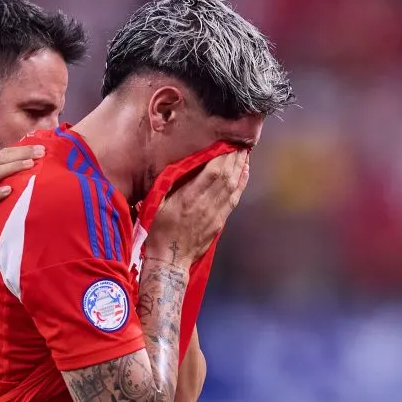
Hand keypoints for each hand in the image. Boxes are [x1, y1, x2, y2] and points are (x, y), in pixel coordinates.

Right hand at [145, 150, 248, 266]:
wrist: (171, 259)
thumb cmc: (159, 231)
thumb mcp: (157, 205)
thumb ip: (169, 185)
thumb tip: (180, 165)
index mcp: (189, 198)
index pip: (212, 172)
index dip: (222, 156)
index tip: (226, 142)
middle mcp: (205, 204)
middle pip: (226, 176)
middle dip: (234, 158)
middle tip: (240, 142)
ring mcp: (215, 214)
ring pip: (232, 186)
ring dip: (240, 168)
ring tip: (244, 153)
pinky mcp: (220, 222)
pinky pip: (234, 199)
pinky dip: (241, 184)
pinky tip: (244, 172)